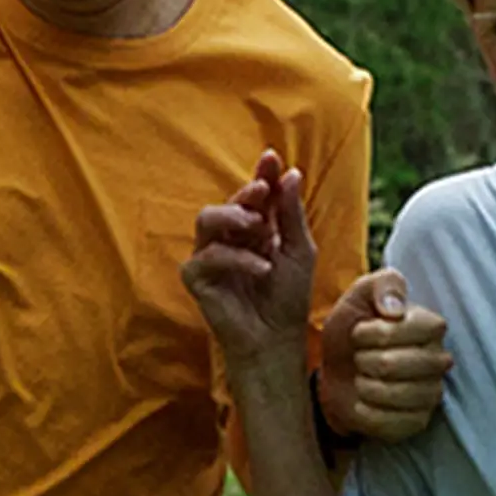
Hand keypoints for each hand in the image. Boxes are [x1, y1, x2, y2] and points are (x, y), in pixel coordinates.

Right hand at [184, 151, 319, 373]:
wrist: (277, 338)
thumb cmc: (287, 296)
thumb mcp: (298, 249)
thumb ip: (291, 213)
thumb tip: (290, 173)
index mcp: (254, 227)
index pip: (254, 194)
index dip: (261, 174)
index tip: (271, 157)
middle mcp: (229, 237)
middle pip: (228, 201)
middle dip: (246, 194)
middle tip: (262, 193)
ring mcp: (210, 256)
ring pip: (207, 219)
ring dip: (233, 217)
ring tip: (258, 228)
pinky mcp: (197, 278)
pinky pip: (208, 256)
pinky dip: (236, 258)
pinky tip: (261, 268)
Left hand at [318, 269, 451, 445]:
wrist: (337, 372)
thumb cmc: (352, 331)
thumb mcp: (359, 296)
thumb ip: (382, 285)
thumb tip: (395, 308)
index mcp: (431, 327)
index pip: (410, 329)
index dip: (375, 333)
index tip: (359, 333)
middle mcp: (439, 361)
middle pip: (394, 365)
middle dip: (364, 361)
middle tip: (359, 358)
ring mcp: (431, 394)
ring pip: (393, 395)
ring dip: (364, 386)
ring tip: (361, 378)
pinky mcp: (418, 422)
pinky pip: (389, 422)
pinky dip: (365, 412)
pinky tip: (362, 402)